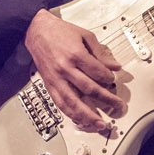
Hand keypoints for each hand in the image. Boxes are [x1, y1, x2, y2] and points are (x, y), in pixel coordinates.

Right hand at [24, 10, 122, 133]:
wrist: (37, 30)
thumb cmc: (59, 32)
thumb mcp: (85, 35)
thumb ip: (100, 53)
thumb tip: (114, 66)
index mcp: (75, 54)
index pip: (98, 73)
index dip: (109, 78)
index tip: (113, 80)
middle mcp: (65, 69)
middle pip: (89, 89)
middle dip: (106, 99)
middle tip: (116, 106)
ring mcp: (56, 79)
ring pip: (73, 102)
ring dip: (87, 115)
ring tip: (99, 124)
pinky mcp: (49, 85)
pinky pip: (60, 103)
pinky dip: (71, 114)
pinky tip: (80, 120)